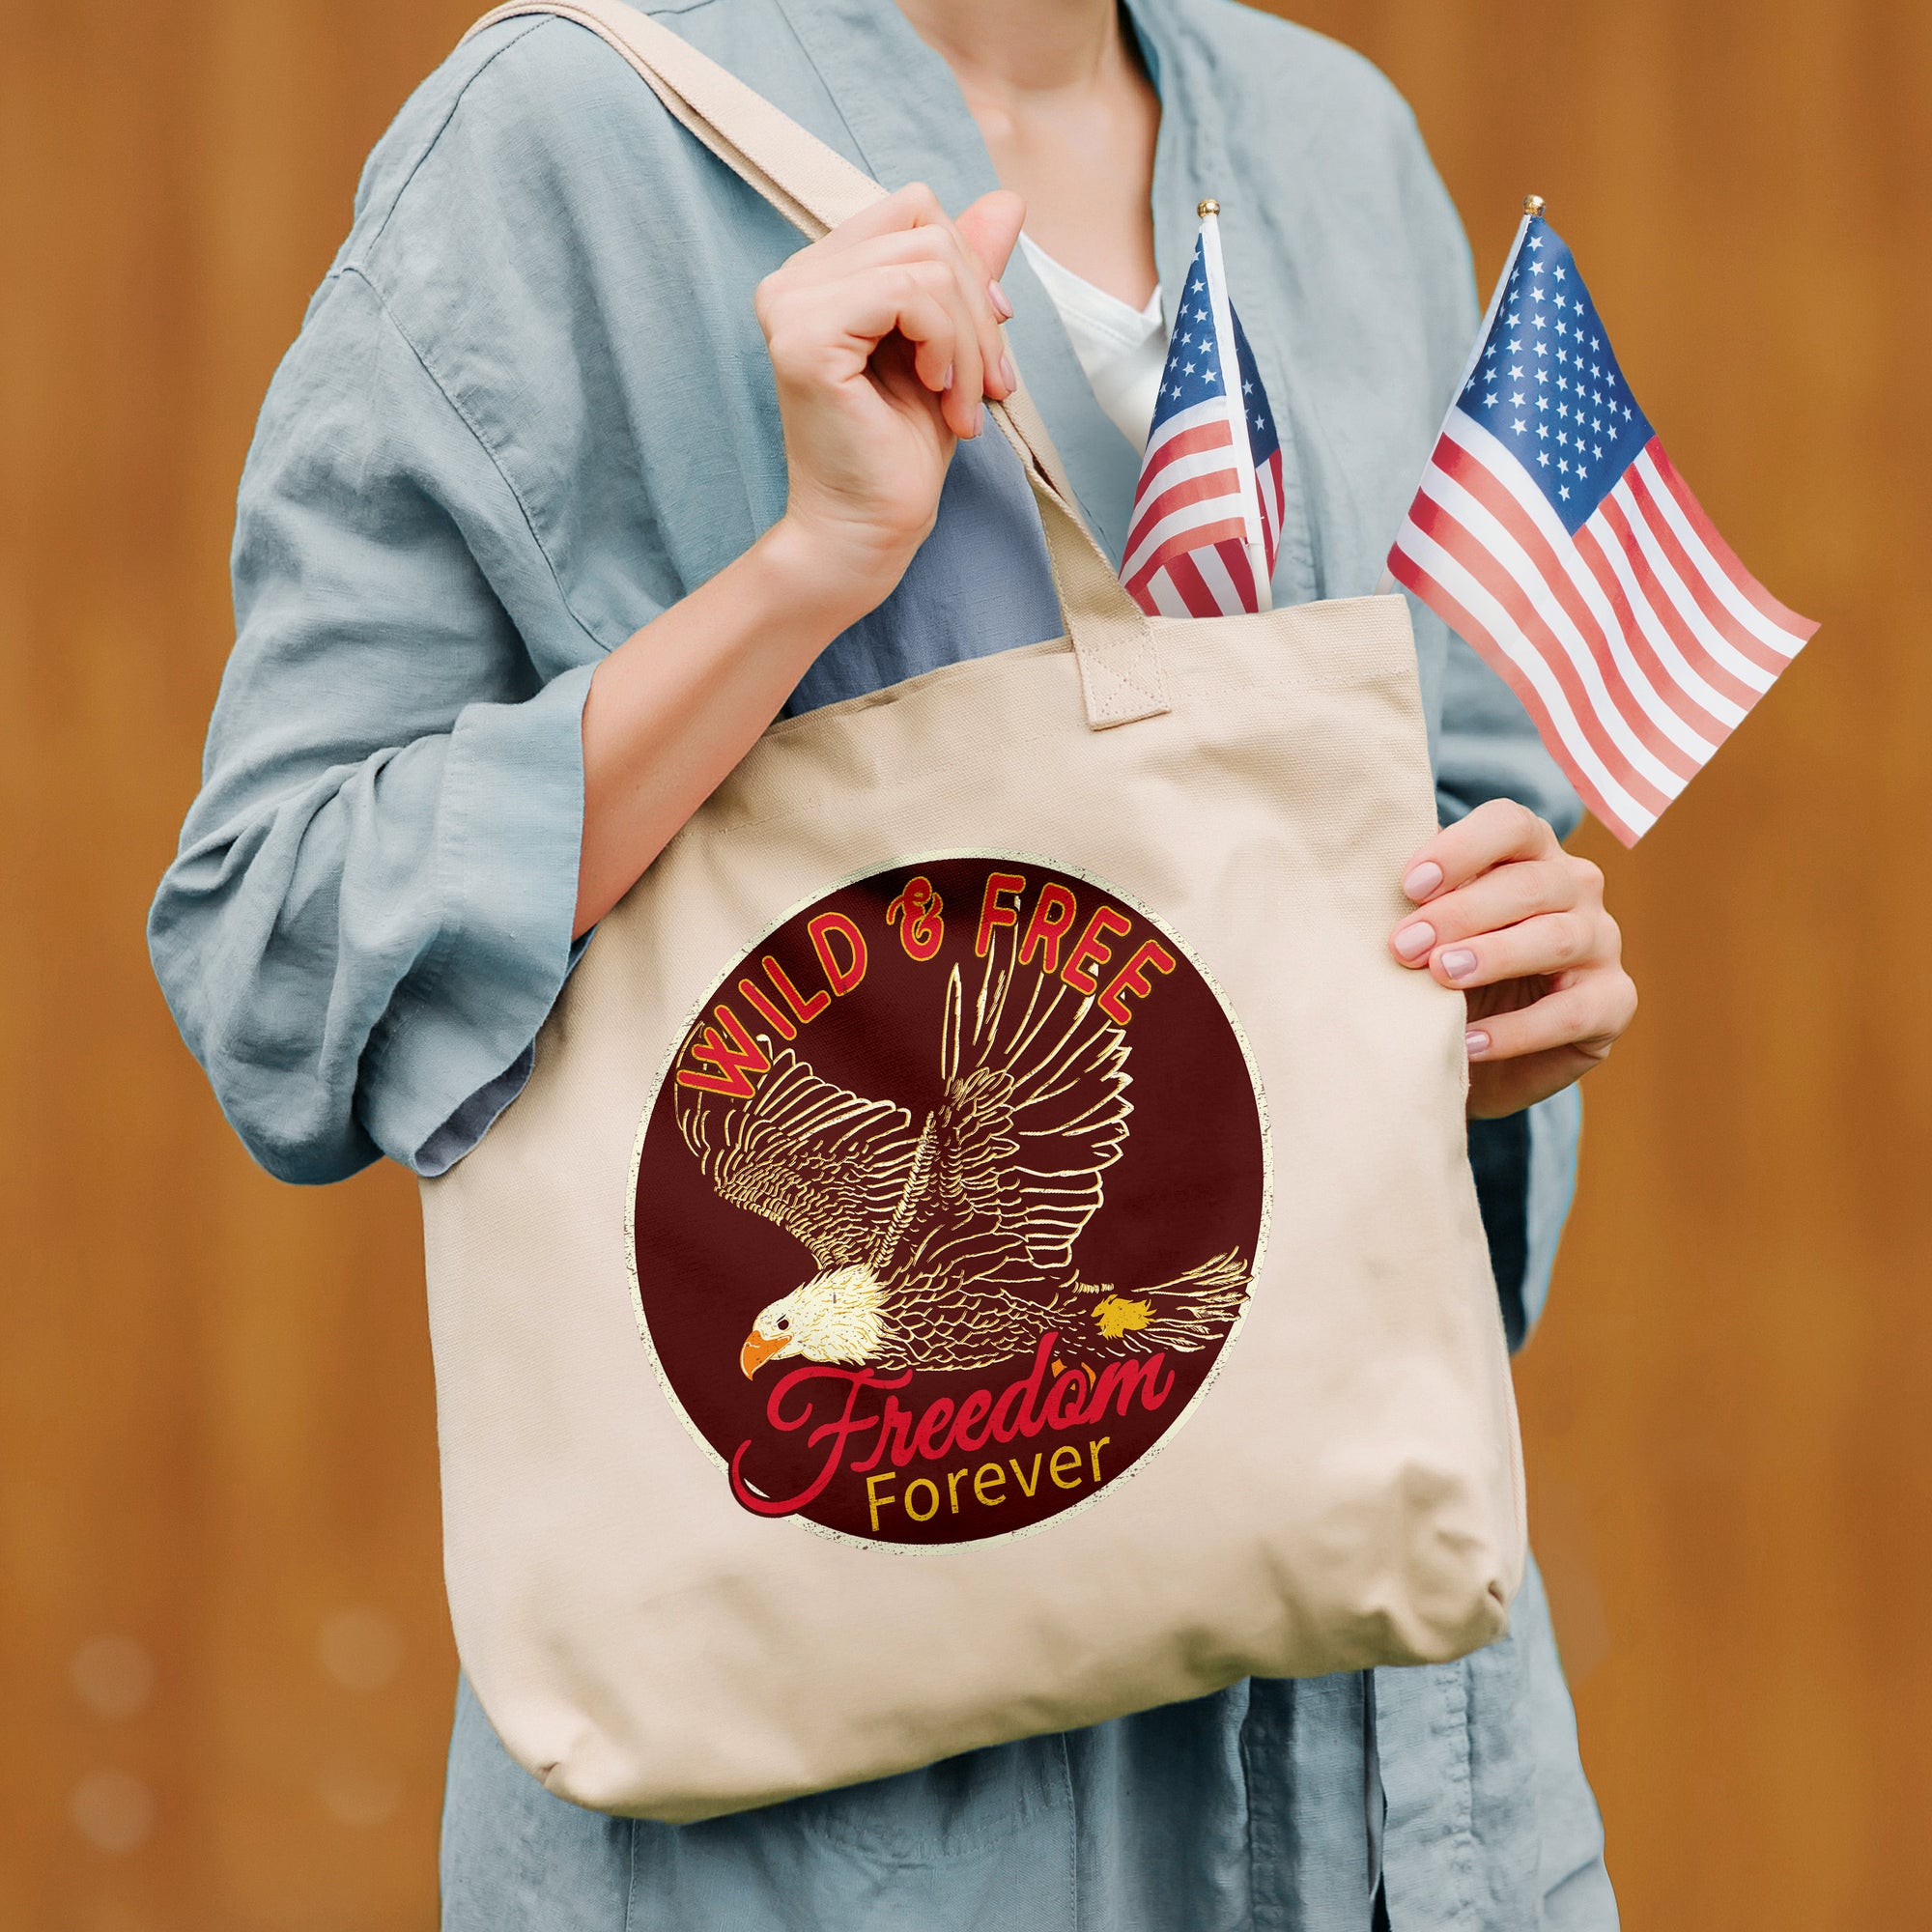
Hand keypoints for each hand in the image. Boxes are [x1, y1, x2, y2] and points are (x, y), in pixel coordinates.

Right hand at [756, 182, 1026, 620]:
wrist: (868, 530)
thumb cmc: (901, 452)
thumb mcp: (950, 346)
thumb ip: (965, 273)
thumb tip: (1007, 200)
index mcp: (821, 275)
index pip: (914, 212)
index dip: (968, 265)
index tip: (990, 341)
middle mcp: (794, 279)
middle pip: (926, 230)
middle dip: (978, 309)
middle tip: (991, 386)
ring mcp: (792, 303)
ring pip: (926, 263)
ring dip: (970, 340)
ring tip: (965, 404)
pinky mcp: (805, 336)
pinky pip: (909, 294)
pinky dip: (948, 345)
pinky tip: (941, 393)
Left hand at [1389, 800, 1636, 1117]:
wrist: (1478, 1051)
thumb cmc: (1446, 969)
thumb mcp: (1429, 928)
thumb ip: (1416, 898)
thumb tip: (1362, 873)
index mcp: (1531, 852)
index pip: (1510, 825)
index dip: (1461, 849)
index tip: (1408, 886)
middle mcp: (1576, 887)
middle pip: (1530, 883)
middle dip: (1461, 913)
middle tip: (1405, 946)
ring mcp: (1602, 942)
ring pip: (1556, 937)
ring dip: (1494, 956)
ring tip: (1442, 977)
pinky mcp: (1613, 1002)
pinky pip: (1572, 1011)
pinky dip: (1518, 1029)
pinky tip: (1470, 1041)